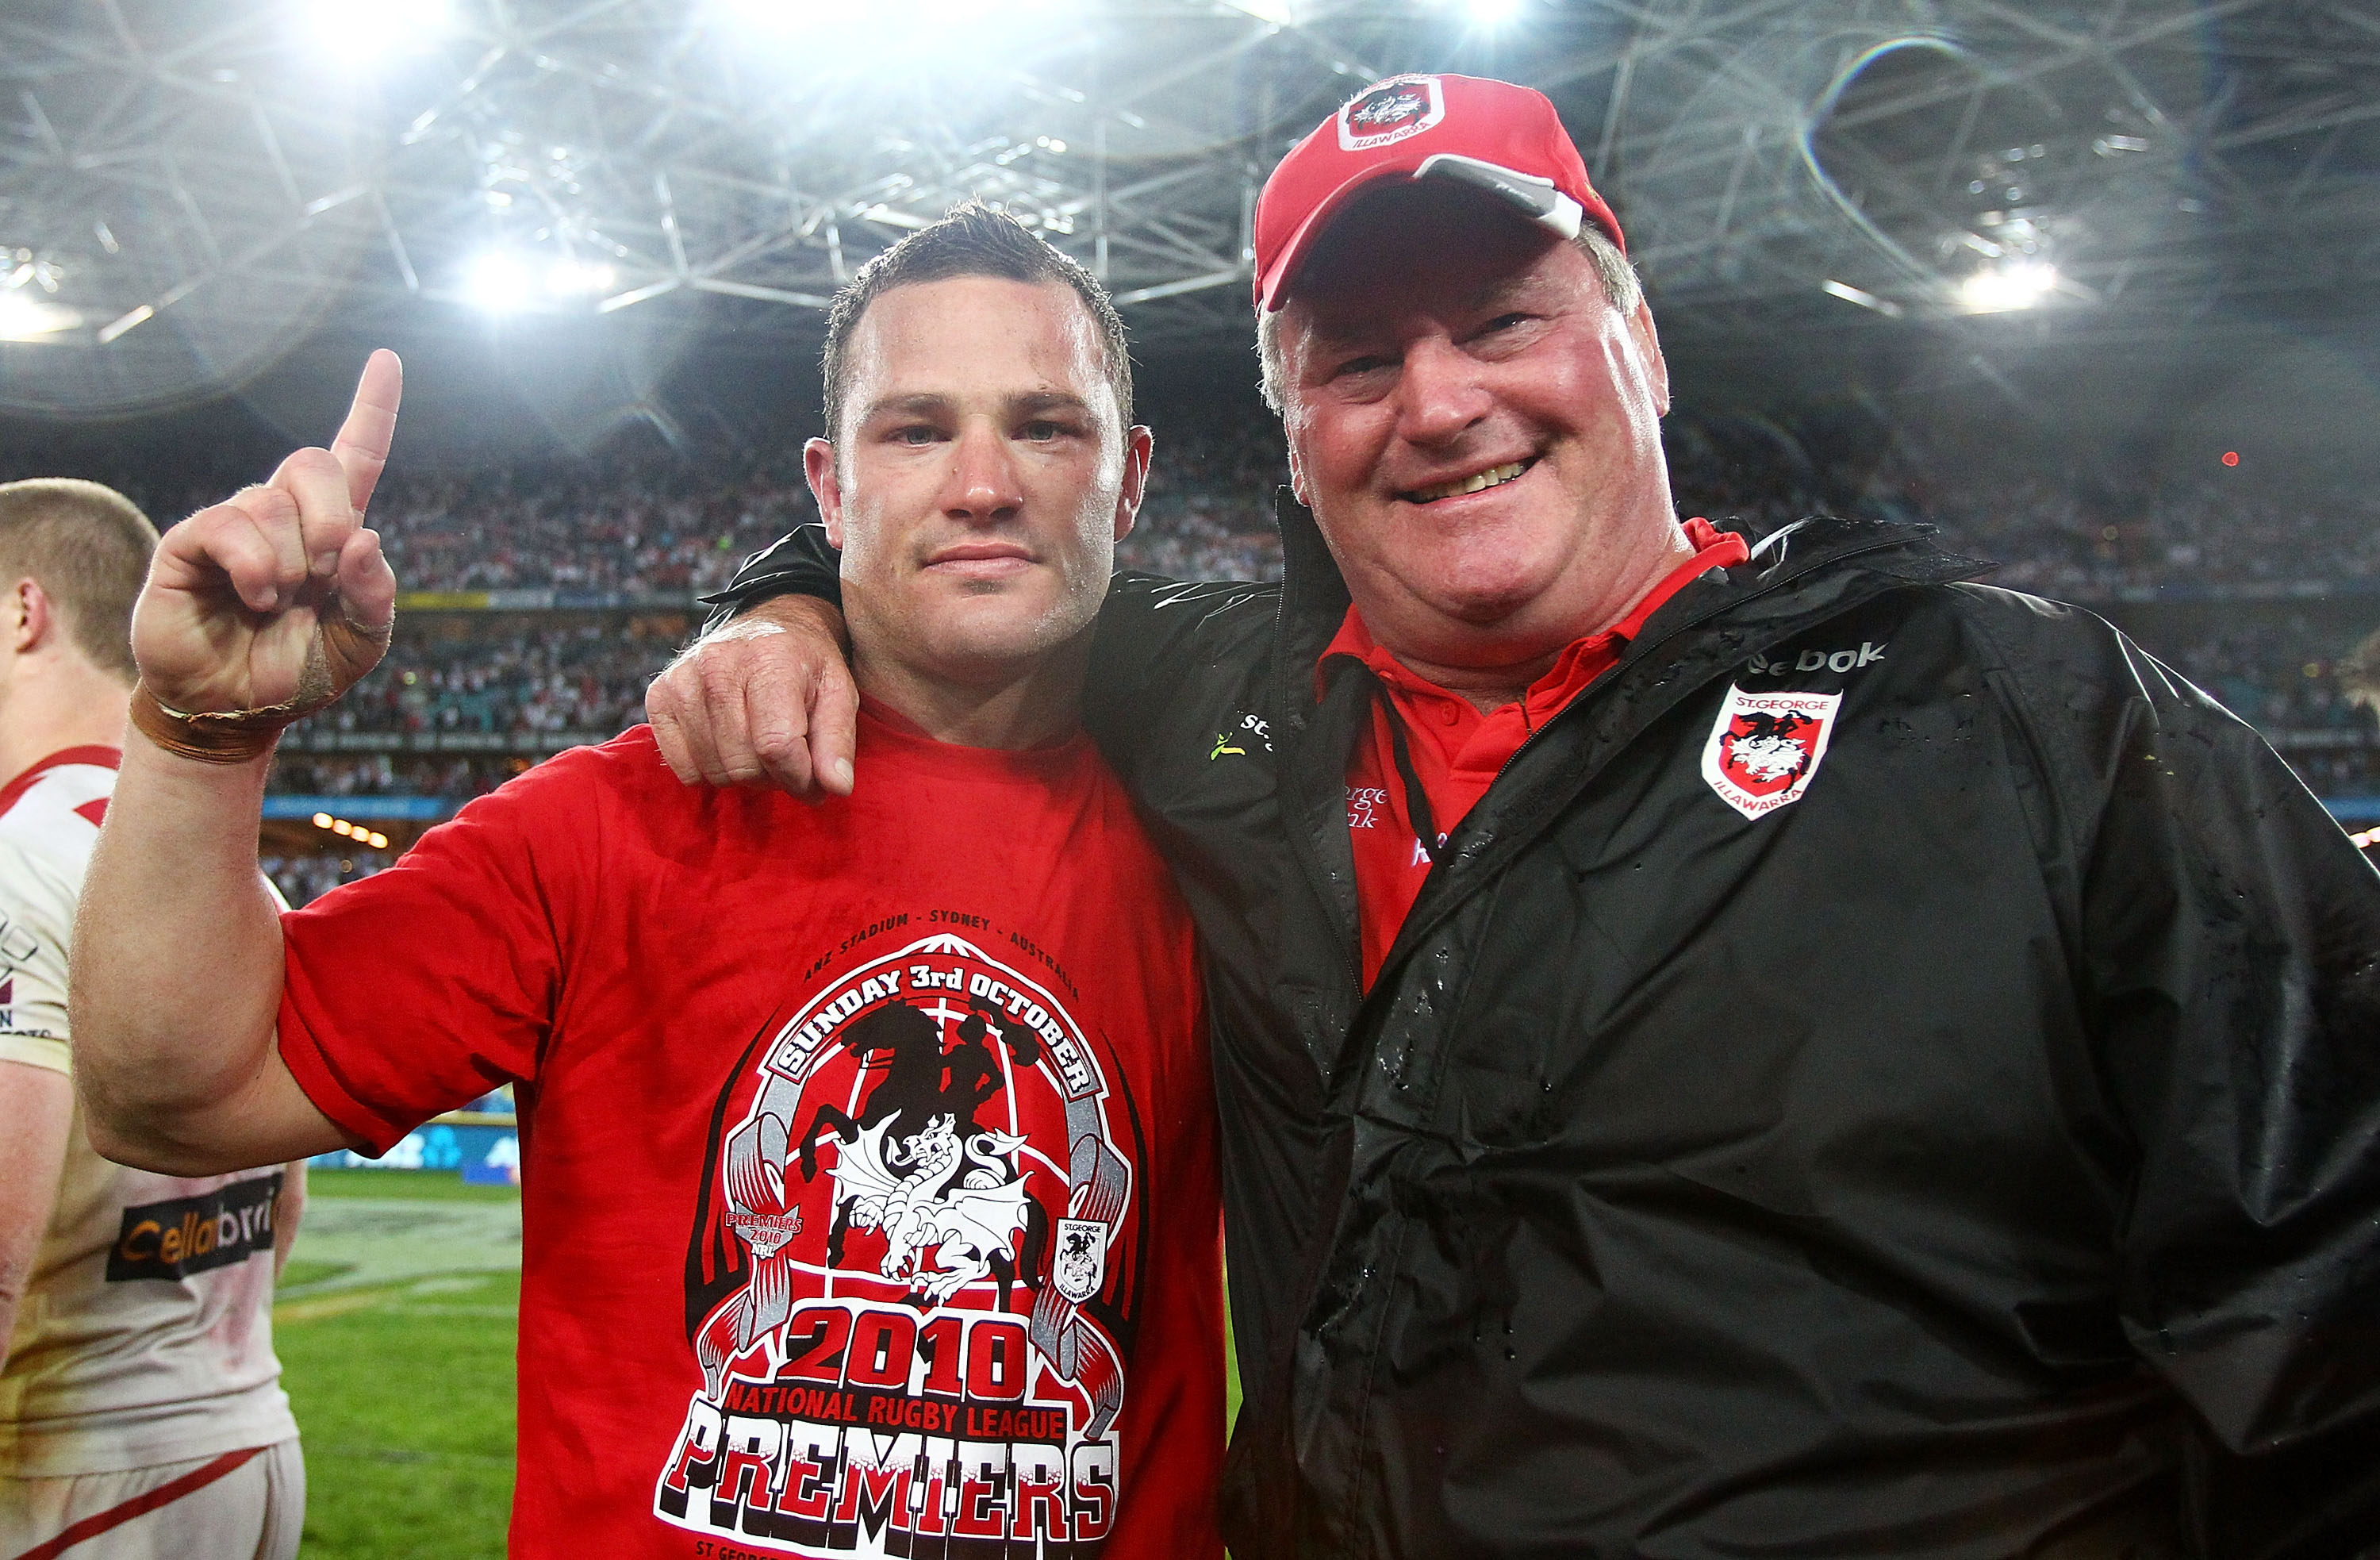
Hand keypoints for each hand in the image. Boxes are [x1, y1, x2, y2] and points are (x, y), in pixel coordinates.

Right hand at [130, 350, 400, 718]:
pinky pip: (229, 525)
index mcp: (333, 531)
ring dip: (289, 562)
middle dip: (333, 515)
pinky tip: (255, 597)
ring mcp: (234, 524)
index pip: (355, 455)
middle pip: (314, 462)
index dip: (372, 408)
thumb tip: (366, 540)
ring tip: (275, 604)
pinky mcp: (190, 543)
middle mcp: (282, 515)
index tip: (386, 360)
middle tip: (329, 568)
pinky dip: (254, 565)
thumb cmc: (299, 670)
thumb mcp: (360, 642)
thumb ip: (376, 596)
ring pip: (272, 502)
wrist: (239, 710)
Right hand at [646, 596, 857, 795]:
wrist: (766, 625)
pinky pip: (683, 768)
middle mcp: (718, 665)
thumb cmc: (806, 666)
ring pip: (714, 770)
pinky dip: (709, 770)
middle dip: (773, 777)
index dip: (799, 778)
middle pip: (744, 763)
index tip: (814, 783)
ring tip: (760, 749)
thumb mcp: (839, 693)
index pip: (777, 746)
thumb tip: (837, 787)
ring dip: (743, 775)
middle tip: (787, 760)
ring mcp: (682, 680)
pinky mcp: (659, 696)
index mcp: (770, 659)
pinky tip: (728, 745)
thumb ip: (838, 741)